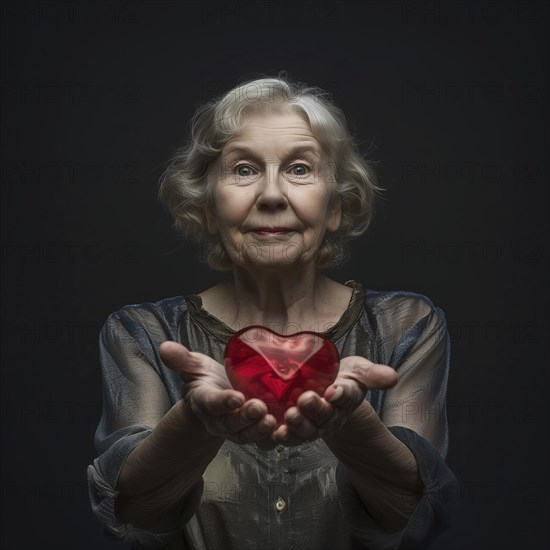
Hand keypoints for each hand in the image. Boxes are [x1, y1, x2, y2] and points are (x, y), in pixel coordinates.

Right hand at [159, 341, 277, 448]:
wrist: (215, 398)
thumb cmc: (206, 381)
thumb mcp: (193, 368)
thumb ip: (181, 359)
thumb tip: (165, 347)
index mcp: (206, 402)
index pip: (213, 403)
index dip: (223, 401)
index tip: (235, 397)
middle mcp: (221, 419)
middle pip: (233, 423)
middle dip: (246, 417)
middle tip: (259, 408)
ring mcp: (237, 428)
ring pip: (248, 435)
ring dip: (260, 430)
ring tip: (273, 421)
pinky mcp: (252, 432)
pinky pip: (262, 441)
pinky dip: (273, 439)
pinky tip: (286, 432)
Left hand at [273, 356, 397, 445]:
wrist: (323, 388)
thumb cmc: (341, 378)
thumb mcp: (358, 370)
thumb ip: (373, 374)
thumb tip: (393, 376)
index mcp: (346, 398)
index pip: (346, 397)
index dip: (341, 395)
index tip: (335, 390)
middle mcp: (330, 416)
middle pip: (324, 416)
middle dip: (315, 409)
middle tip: (305, 399)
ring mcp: (313, 425)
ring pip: (307, 430)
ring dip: (298, 425)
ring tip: (290, 415)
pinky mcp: (296, 430)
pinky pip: (291, 438)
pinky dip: (284, 437)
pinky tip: (276, 432)